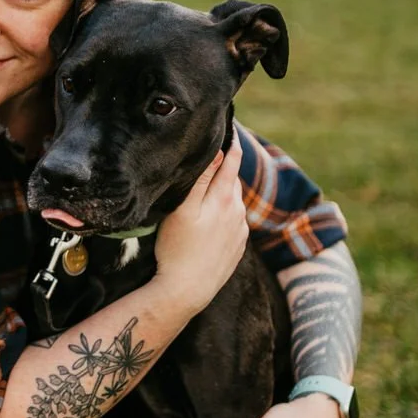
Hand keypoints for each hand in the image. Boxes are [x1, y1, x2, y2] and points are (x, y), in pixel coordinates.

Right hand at [153, 132, 247, 319]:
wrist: (187, 291)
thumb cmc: (177, 249)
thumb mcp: (182, 210)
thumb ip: (200, 180)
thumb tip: (215, 152)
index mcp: (224, 198)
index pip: (231, 161)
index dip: (230, 142)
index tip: (228, 126)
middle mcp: (237, 212)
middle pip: (232, 180)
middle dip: (225, 166)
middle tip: (213, 153)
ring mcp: (240, 231)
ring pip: (232, 201)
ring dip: (223, 191)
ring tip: (207, 186)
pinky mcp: (238, 247)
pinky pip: (233, 222)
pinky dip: (224, 213)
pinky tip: (209, 219)